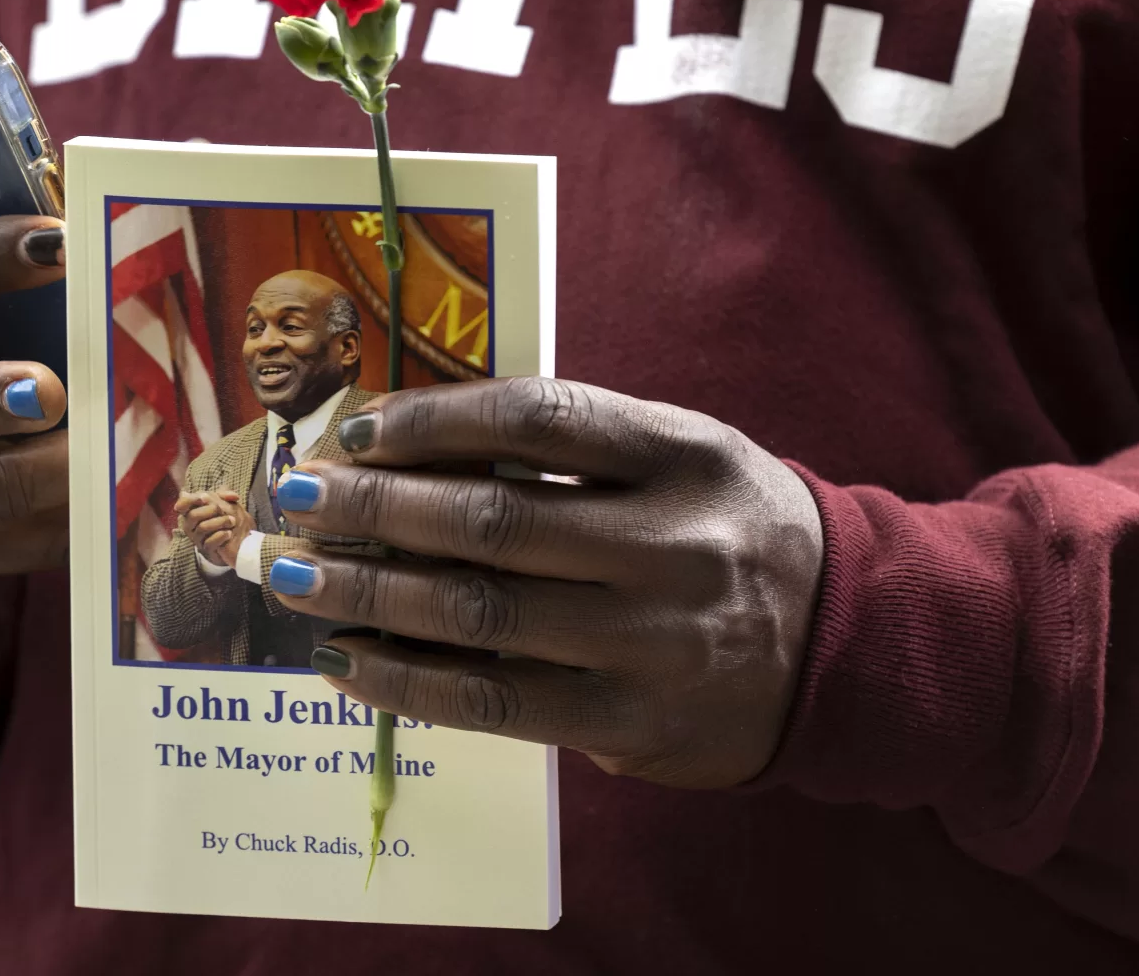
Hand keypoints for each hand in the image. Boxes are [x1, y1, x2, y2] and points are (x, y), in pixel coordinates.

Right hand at [175, 490, 252, 564]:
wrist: (234, 541)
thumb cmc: (224, 518)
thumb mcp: (225, 503)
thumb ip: (226, 495)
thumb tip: (233, 496)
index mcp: (191, 512)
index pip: (182, 505)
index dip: (189, 501)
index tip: (205, 498)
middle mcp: (190, 526)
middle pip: (192, 516)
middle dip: (210, 510)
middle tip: (222, 509)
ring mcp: (197, 539)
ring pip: (202, 528)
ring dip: (220, 522)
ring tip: (232, 521)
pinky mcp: (206, 550)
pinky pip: (209, 543)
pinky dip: (221, 536)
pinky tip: (229, 533)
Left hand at [268, 378, 824, 788]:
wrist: (846, 645)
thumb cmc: (732, 531)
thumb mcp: (687, 456)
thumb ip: (579, 444)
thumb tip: (413, 438)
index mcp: (686, 454)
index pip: (542, 418)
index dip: (438, 416)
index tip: (359, 425)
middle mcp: (673, 545)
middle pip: (494, 519)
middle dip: (376, 505)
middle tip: (296, 495)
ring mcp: (653, 643)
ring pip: (481, 614)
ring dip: (369, 592)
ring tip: (292, 574)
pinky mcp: (631, 723)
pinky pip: (494, 702)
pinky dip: (406, 681)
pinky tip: (345, 658)